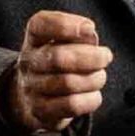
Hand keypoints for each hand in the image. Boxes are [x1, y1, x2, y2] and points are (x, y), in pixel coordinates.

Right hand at [7, 11, 113, 132]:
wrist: (35, 95)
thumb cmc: (60, 61)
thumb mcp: (67, 41)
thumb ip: (80, 33)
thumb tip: (89, 34)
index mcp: (35, 38)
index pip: (40, 24)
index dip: (66, 25)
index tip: (90, 28)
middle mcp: (28, 61)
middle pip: (58, 57)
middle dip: (91, 57)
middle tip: (105, 56)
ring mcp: (31, 88)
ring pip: (68, 83)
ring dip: (94, 79)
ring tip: (99, 76)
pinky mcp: (40, 111)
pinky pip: (71, 105)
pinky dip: (91, 99)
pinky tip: (93, 94)